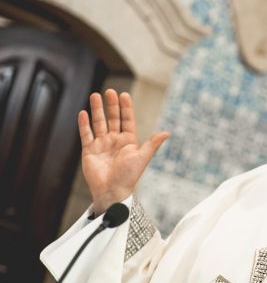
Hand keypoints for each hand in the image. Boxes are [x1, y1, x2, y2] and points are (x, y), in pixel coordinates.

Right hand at [78, 89, 168, 214]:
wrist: (112, 191)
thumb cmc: (129, 176)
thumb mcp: (142, 158)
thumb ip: (152, 144)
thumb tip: (167, 132)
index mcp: (129, 141)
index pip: (127, 120)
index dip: (126, 108)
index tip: (124, 95)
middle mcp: (115, 140)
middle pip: (112, 118)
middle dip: (111, 105)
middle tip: (110, 91)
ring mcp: (102, 144)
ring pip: (98, 123)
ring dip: (97, 110)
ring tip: (95, 95)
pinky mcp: (89, 150)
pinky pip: (86, 134)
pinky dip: (84, 124)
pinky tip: (83, 113)